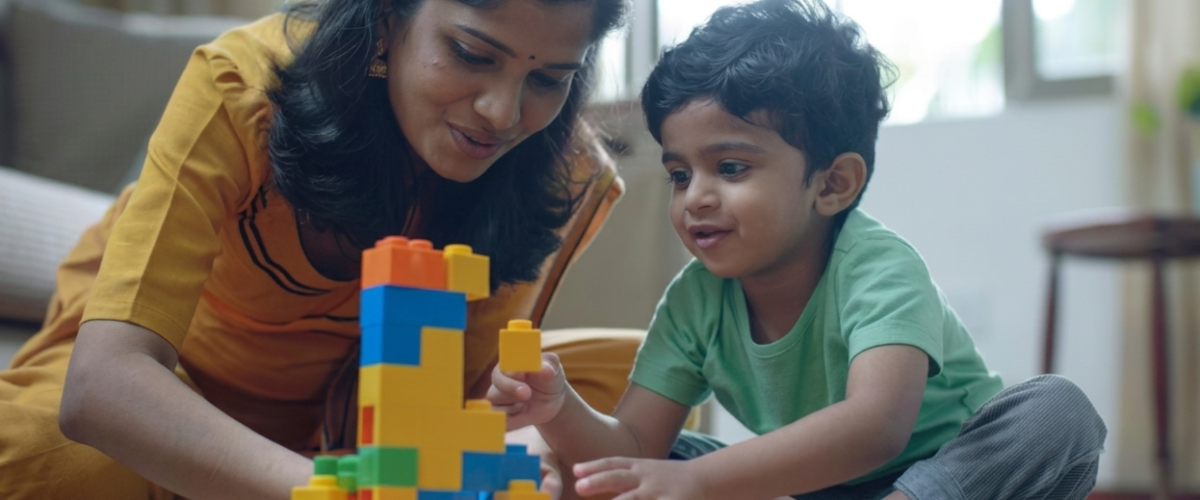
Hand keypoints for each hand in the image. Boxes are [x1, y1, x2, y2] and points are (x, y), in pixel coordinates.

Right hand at [487, 352, 566, 429]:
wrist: (551, 400)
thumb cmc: (549, 378)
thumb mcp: (553, 370)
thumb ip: (549, 367)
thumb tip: (546, 370)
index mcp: (510, 364)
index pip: (505, 366)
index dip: (511, 371)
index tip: (522, 374)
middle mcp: (500, 380)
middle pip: (496, 383)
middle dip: (510, 388)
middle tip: (527, 393)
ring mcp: (498, 399)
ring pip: (495, 404)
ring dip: (512, 407)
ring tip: (526, 405)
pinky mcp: (501, 416)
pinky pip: (500, 421)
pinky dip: (512, 420)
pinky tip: (522, 414)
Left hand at [573, 457, 706, 499]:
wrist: (707, 480)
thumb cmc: (668, 480)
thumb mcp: (644, 473)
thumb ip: (620, 477)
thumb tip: (584, 482)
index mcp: (639, 468)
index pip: (614, 464)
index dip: (594, 467)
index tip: (575, 471)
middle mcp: (648, 478)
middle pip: (619, 478)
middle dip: (598, 481)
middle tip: (579, 487)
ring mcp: (660, 493)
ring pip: (633, 499)